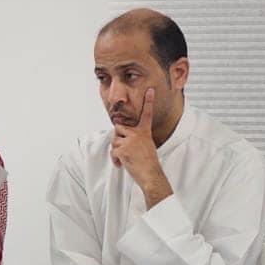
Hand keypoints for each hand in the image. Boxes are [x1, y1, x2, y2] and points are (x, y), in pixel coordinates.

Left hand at [110, 89, 171, 205]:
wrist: (150, 175)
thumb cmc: (148, 162)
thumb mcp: (146, 146)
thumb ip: (135, 137)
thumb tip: (121, 133)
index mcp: (145, 132)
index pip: (146, 114)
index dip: (148, 101)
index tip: (150, 90)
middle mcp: (138, 134)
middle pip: (119, 128)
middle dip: (118, 138)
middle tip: (125, 149)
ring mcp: (130, 141)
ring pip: (114, 140)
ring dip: (117, 150)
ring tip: (126, 158)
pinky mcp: (123, 150)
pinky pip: (113, 151)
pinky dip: (116, 160)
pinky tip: (123, 164)